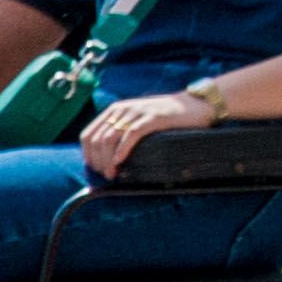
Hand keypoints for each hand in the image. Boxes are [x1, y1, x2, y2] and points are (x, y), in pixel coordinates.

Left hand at [80, 89, 215, 178]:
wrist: (194, 105)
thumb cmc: (165, 119)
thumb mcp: (137, 123)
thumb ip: (122, 135)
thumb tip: (106, 161)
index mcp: (114, 111)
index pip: (87, 135)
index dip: (87, 155)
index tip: (94, 170)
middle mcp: (121, 110)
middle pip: (96, 140)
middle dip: (97, 161)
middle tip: (105, 176)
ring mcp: (136, 112)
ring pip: (109, 139)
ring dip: (107, 160)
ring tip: (112, 174)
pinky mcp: (152, 117)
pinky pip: (130, 134)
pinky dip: (122, 150)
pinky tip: (120, 162)